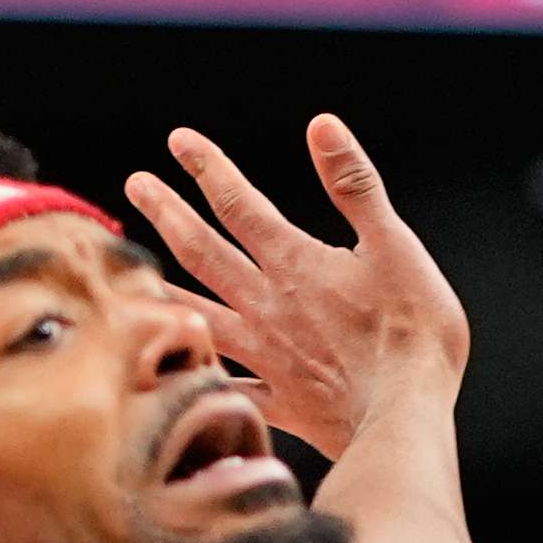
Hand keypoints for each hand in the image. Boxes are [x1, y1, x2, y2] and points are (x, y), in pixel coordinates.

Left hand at [125, 114, 467, 461]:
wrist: (408, 416)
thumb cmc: (415, 333)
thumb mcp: (396, 245)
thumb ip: (355, 186)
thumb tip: (322, 126)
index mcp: (295, 263)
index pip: (239, 203)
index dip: (208, 167)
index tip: (179, 141)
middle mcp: (268, 305)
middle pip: (203, 251)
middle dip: (168, 212)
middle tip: (136, 185)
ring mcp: (267, 357)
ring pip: (200, 313)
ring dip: (163, 285)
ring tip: (127, 272)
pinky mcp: (279, 402)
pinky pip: (226, 388)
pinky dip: (199, 377)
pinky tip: (177, 370)